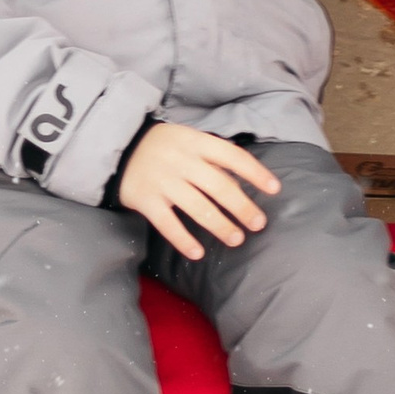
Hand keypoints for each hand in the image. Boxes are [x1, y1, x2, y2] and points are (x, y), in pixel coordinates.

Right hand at [117, 122, 281, 260]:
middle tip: (258, 224)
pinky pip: (168, 224)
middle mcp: (181, 160)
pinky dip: (184, 240)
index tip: (275, 189)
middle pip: (219, 186)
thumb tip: (244, 182)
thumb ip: (213, 157)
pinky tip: (198, 253)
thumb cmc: (166, 147)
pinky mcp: (145, 199)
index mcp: (196, 142)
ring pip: (198, 207)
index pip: (233, 156)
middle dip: (242, 207)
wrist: (119, 148)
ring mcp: (162, 180)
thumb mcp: (189, 141)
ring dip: (221, 226)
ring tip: (237, 239)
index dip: (256, 173)